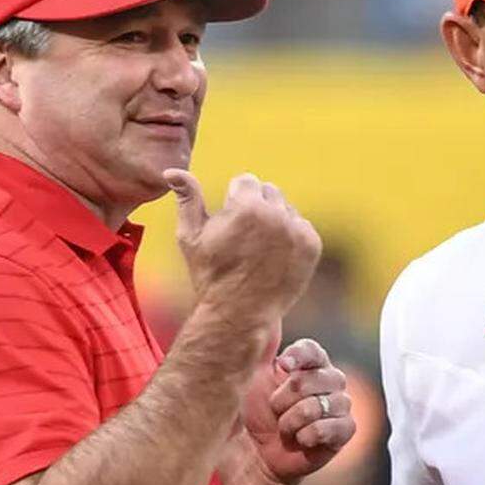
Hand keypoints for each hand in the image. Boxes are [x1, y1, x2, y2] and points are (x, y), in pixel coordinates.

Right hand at [163, 170, 321, 324]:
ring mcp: (297, 231)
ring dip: (274, 221)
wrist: (239, 314)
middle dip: (256, 207)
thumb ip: (187, 198)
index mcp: (247, 206)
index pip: (245, 181)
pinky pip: (302, 226)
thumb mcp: (191, 236)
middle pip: (268, 191)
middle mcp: (276, 215)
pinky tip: (274, 257)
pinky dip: (291, 238)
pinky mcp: (311, 246)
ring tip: (258, 249)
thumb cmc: (210, 274)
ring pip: (286, 208)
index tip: (230, 226)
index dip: (233, 202)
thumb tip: (172, 170)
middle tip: (244, 239)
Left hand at [241, 336, 355, 484]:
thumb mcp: (251, 375)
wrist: (255, 454)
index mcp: (310, 363)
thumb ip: (263, 345)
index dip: (299, 356)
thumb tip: (268, 313)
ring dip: (293, 420)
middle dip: (286, 397)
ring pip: (322, 404)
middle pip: (316, 377)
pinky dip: (308, 435)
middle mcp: (330, 380)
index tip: (283, 365)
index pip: (313, 350)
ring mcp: (340, 405)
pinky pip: (332, 427)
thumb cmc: (253, 412)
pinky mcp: (345, 431)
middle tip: (275, 409)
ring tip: (284, 428)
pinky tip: (300, 440)